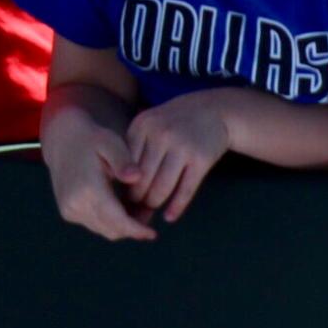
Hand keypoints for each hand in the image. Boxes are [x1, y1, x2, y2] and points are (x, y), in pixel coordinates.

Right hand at [42, 106, 157, 241]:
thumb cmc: (91, 140)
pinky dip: (109, 222)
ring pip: (104, 230)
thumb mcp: (110, 143)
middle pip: (112, 230)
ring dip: (122, 226)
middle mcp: (75, 204)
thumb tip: (137, 177)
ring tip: (138, 211)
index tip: (153, 233)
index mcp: (88, 189)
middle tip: (149, 215)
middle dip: (133, 229)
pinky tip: (120, 208)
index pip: (117, 221)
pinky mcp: (68, 212)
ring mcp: (69, 209)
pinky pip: (95, 224)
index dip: (137, 230)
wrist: (63, 141)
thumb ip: (124, 160)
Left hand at [124, 90, 230, 223]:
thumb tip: (114, 182)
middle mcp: (161, 135)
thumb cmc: (172, 123)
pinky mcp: (201, 159)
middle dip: (136, 198)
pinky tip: (169, 216)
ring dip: (153, 203)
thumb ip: (133, 147)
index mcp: (142, 126)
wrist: (212, 110)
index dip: (121, 182)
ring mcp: (182, 147)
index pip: (125, 163)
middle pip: (142, 178)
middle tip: (132, 209)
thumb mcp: (149, 124)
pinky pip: (186, 190)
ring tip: (149, 209)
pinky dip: (176, 207)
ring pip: (162, 187)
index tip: (117, 195)